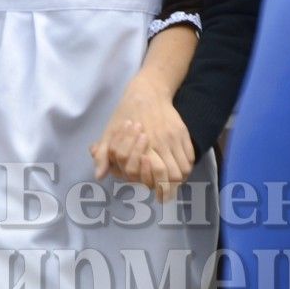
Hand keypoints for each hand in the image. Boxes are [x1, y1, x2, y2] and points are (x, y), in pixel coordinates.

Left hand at [92, 75, 193, 197]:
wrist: (147, 91)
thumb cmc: (125, 113)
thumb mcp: (110, 132)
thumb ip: (104, 154)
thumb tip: (99, 176)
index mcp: (144, 143)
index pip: (158, 173)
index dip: (159, 188)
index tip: (158, 197)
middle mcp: (162, 142)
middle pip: (175, 174)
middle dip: (170, 187)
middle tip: (165, 193)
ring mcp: (175, 138)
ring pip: (185, 167)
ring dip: (179, 178)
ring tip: (170, 182)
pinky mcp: (183, 133)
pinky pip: (191, 156)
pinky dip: (186, 166)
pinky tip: (177, 168)